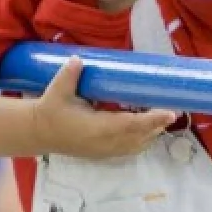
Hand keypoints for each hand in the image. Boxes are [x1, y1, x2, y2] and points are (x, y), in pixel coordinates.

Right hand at [31, 57, 176, 158]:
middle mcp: (104, 143)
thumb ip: (70, 74)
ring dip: (151, 133)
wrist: (37, 132)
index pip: (131, 125)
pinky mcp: (102, 153)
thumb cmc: (50, 110)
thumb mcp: (58, 90)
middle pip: (140, 136)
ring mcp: (104, 150)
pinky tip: (146, 129)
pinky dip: (142, 140)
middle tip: (173, 109)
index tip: (169, 112)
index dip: (152, 119)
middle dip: (158, 124)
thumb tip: (79, 58)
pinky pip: (129, 149)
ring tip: (163, 117)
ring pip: (136, 145)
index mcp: (97, 128)